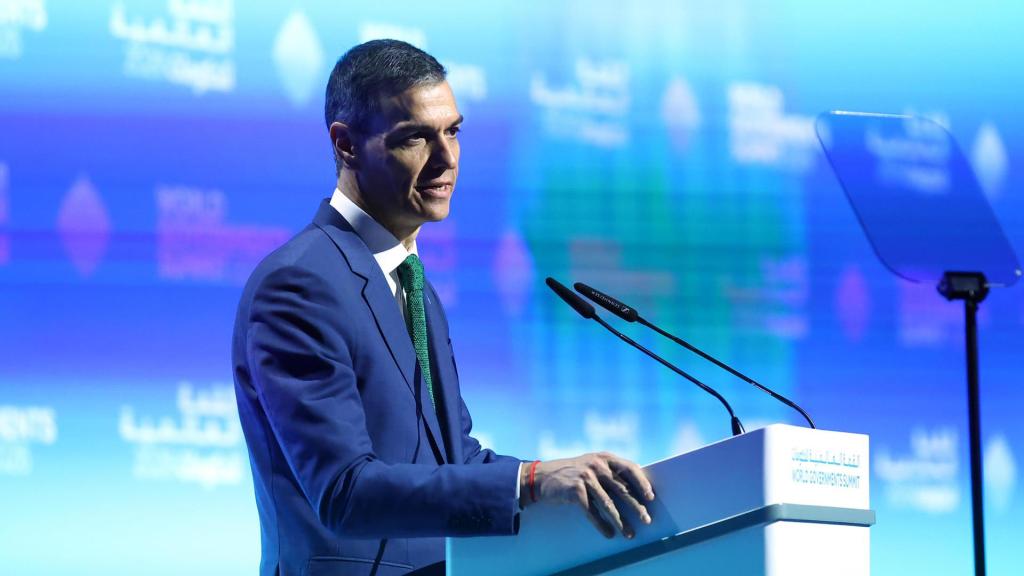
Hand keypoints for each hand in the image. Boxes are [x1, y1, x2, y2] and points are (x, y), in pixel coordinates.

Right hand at [520, 452, 654, 538]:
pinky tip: (608, 533)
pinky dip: (601, 525)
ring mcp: (586, 478)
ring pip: (608, 504)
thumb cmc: (572, 472)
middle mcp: (596, 465)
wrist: (542, 477)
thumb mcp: (592, 464)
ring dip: (620, 521)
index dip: (641, 483)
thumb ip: (610, 471)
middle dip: (636, 507)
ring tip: (630, 533)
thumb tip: (636, 488)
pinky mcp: (575, 491)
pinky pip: (592, 512)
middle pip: (622, 489)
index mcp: (604, 458)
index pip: (629, 468)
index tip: (651, 497)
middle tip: (646, 520)